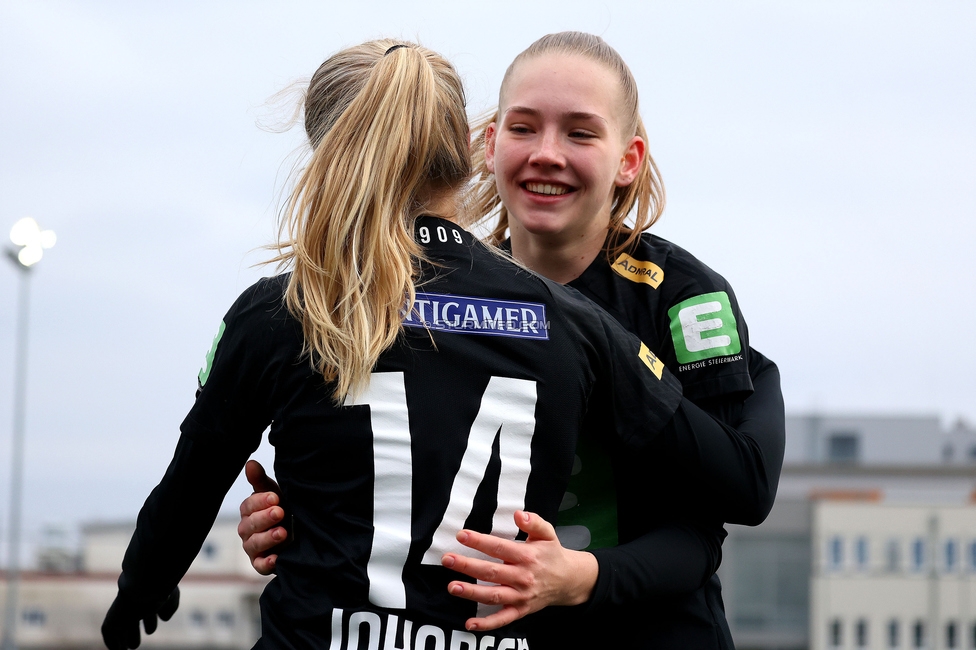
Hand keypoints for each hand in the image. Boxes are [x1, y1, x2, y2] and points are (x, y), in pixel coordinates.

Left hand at [101, 587, 178, 649]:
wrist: (144, 585)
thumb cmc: (160, 589)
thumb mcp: (171, 597)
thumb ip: (169, 607)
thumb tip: (165, 618)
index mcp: (146, 597)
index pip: (146, 611)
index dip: (149, 622)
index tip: (150, 631)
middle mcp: (133, 604)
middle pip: (132, 620)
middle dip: (134, 634)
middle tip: (134, 645)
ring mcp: (123, 611)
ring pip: (120, 627)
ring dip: (123, 640)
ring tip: (127, 649)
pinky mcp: (113, 618)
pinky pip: (108, 631)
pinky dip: (112, 642)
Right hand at [238, 459, 286, 574]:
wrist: (301, 533)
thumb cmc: (284, 509)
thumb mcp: (276, 494)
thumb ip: (261, 481)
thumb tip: (250, 463)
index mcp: (249, 511)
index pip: (248, 506)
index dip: (260, 501)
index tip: (275, 497)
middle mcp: (248, 530)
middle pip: (250, 525)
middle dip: (265, 518)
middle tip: (280, 512)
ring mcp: (254, 548)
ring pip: (254, 544)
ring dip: (267, 538)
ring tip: (283, 533)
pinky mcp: (261, 564)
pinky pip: (260, 565)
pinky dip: (267, 563)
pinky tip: (277, 558)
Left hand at [441, 510, 597, 631]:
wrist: (569, 580)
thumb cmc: (552, 554)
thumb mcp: (548, 533)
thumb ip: (534, 522)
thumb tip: (519, 515)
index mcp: (527, 556)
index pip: (500, 548)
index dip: (480, 541)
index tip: (461, 535)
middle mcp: (523, 577)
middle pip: (492, 572)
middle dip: (468, 566)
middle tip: (447, 560)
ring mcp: (521, 596)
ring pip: (494, 595)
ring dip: (472, 593)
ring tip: (452, 586)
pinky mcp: (520, 610)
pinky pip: (503, 619)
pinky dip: (487, 624)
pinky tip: (469, 624)